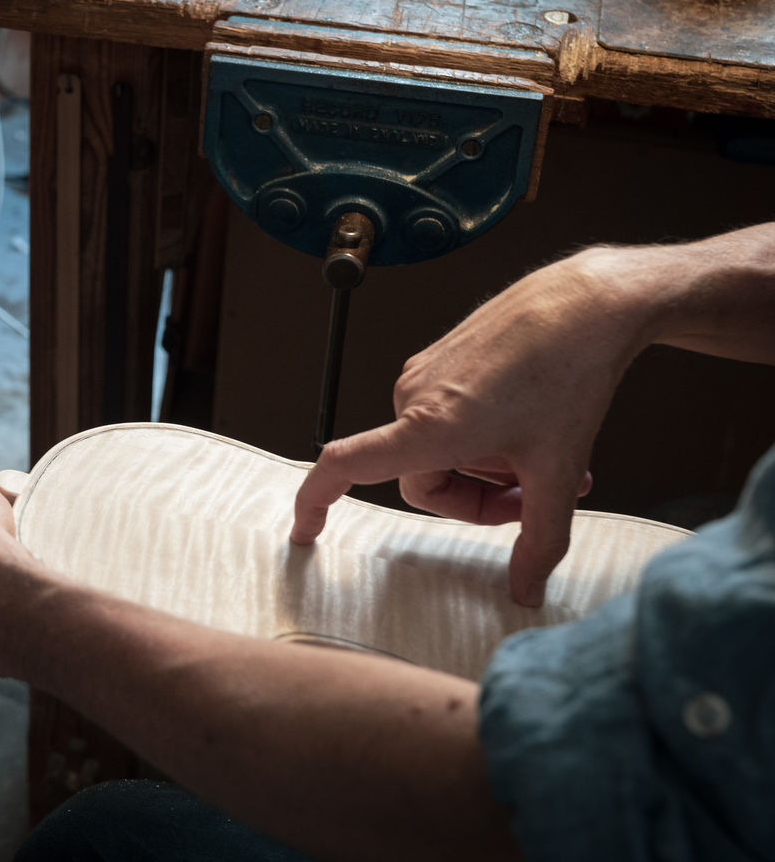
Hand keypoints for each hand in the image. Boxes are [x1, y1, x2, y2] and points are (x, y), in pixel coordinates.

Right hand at [291, 250, 649, 605]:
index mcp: (429, 427)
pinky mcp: (440, 359)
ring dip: (486, 467)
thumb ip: (542, 541)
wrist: (588, 304)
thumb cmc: (570, 372)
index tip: (306, 532)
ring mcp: (425, 374)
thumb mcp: (560, 471)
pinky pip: (446, 419)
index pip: (345, 466)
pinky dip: (484, 437)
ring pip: (439, 451)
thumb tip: (525, 590)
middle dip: (477, 499)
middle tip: (532, 496)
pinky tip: (532, 430)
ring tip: (544, 458)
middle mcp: (413, 397)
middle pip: (423, 480)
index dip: (316, 502)